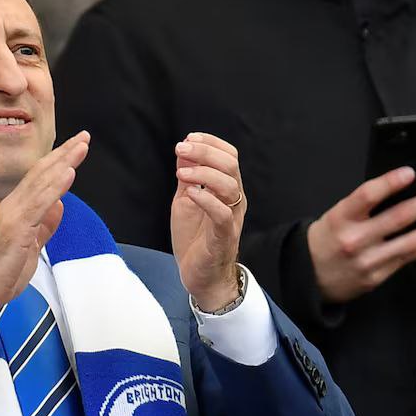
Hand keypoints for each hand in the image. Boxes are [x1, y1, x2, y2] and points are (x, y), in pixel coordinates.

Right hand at [0, 131, 89, 313]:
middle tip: (84, 137)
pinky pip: (39, 203)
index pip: (41, 178)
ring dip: (63, 163)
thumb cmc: (3, 269)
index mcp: (18, 208)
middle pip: (42, 173)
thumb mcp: (31, 244)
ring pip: (42, 182)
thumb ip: (45, 225)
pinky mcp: (16, 226)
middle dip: (65, 154)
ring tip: (80, 147)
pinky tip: (68, 173)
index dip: (60, 161)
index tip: (77, 147)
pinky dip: (55, 186)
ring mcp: (14, 214)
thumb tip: (59, 206)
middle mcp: (14, 205)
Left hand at [170, 132, 245, 311]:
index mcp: (227, 189)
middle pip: (230, 165)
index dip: (210, 143)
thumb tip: (183, 150)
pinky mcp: (224, 237)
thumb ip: (187, 177)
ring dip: (202, 174)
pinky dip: (206, 200)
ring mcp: (231, 218)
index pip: (229, 156)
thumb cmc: (195, 239)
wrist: (199, 276)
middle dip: (204, 152)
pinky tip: (190, 194)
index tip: (188, 138)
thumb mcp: (186, 201)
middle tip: (180, 148)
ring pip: (229, 186)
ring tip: (180, 174)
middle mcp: (234, 200)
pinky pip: (222, 214)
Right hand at [307, 167, 415, 303]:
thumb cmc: (326, 241)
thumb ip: (363, 206)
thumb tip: (400, 192)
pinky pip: (406, 258)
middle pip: (398, 217)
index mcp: (340, 219)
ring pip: (410, 241)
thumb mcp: (336, 217)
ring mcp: (367, 260)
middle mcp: (354, 239)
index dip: (391, 182)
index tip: (410, 173)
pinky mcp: (376, 277)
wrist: (308, 276)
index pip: (367, 195)